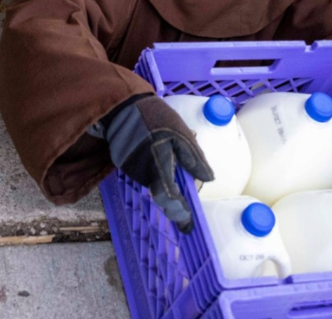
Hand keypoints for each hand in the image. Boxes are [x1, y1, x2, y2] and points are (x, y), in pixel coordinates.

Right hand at [100, 95, 213, 232]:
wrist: (123, 106)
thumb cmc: (156, 118)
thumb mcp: (181, 133)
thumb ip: (194, 157)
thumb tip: (209, 179)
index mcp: (159, 166)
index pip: (170, 198)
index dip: (179, 212)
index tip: (188, 226)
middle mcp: (144, 173)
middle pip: (163, 193)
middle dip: (175, 197)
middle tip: (186, 197)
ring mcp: (132, 170)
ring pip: (154, 182)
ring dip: (165, 178)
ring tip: (172, 160)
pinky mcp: (125, 163)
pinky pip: (145, 172)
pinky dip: (155, 169)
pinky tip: (159, 154)